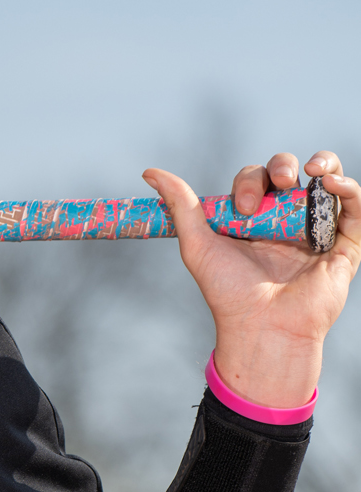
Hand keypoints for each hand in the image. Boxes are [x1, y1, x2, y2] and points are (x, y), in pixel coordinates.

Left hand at [142, 150, 359, 408]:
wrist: (262, 327)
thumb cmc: (229, 293)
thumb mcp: (198, 244)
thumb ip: (180, 206)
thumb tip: (150, 172)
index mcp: (255, 220)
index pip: (257, 181)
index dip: (250, 182)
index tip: (241, 207)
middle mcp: (287, 222)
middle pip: (291, 174)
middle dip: (283, 166)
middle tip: (278, 183)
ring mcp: (317, 232)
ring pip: (328, 181)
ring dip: (325, 164)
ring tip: (314, 168)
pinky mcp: (345, 246)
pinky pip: (355, 208)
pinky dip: (349, 188)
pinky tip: (331, 182)